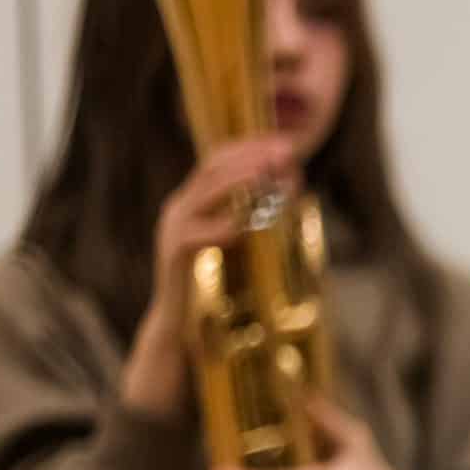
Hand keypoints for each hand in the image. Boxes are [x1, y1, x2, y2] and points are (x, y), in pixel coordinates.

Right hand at [122, 136, 298, 416]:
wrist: (185, 328)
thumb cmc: (221, 285)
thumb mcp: (245, 242)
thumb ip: (263, 213)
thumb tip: (295, 183)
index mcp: (198, 200)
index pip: (223, 159)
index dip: (255, 147)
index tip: (289, 141)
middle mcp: (182, 207)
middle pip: (214, 167)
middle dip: (252, 155)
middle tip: (286, 150)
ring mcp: (174, 229)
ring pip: (203, 193)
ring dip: (239, 181)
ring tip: (268, 173)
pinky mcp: (175, 256)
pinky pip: (196, 234)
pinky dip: (222, 226)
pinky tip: (247, 223)